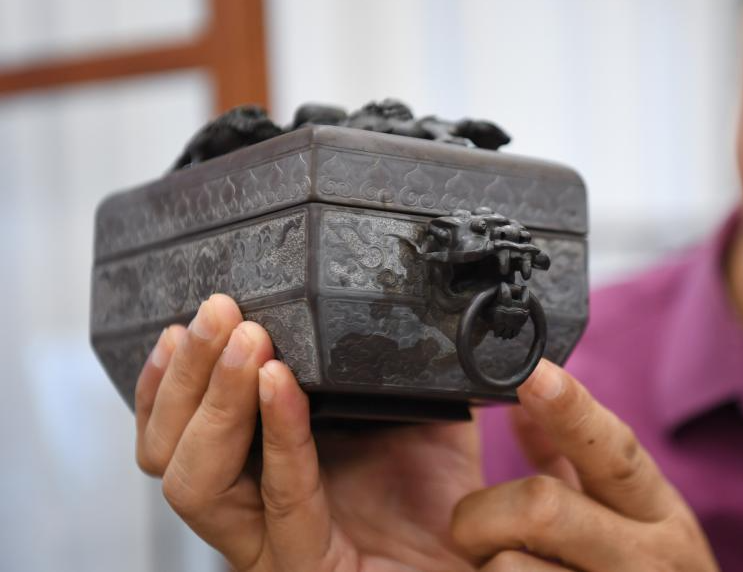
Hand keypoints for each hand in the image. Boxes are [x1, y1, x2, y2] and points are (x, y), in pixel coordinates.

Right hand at [134, 294, 480, 571]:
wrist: (480, 553)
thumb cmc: (438, 491)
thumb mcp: (407, 405)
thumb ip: (379, 359)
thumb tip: (378, 294)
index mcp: (254, 470)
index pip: (176, 430)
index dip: (166, 378)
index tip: (189, 320)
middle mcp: (250, 509)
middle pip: (167, 451)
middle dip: (187, 373)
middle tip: (219, 312)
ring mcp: (272, 544)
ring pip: (196, 481)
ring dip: (216, 400)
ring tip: (248, 341)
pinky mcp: (308, 564)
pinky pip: (281, 497)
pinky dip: (279, 433)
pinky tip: (280, 384)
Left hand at [451, 360, 719, 571]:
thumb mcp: (631, 518)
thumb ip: (578, 457)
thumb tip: (531, 395)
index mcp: (657, 514)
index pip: (612, 450)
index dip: (571, 410)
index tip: (531, 372)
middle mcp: (648, 561)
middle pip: (542, 507)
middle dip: (484, 514)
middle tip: (471, 533)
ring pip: (508, 570)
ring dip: (486, 571)